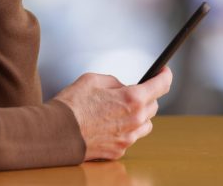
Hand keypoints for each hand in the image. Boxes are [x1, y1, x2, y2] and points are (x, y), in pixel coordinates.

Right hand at [54, 67, 171, 160]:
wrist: (58, 131)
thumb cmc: (72, 105)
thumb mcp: (92, 79)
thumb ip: (114, 82)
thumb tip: (121, 87)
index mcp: (132, 99)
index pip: (161, 85)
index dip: (165, 75)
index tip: (164, 72)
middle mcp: (135, 120)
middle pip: (154, 106)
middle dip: (146, 97)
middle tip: (132, 92)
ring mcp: (128, 138)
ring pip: (145, 125)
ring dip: (139, 116)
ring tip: (120, 111)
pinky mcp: (119, 150)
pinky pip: (130, 138)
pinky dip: (125, 130)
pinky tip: (109, 125)